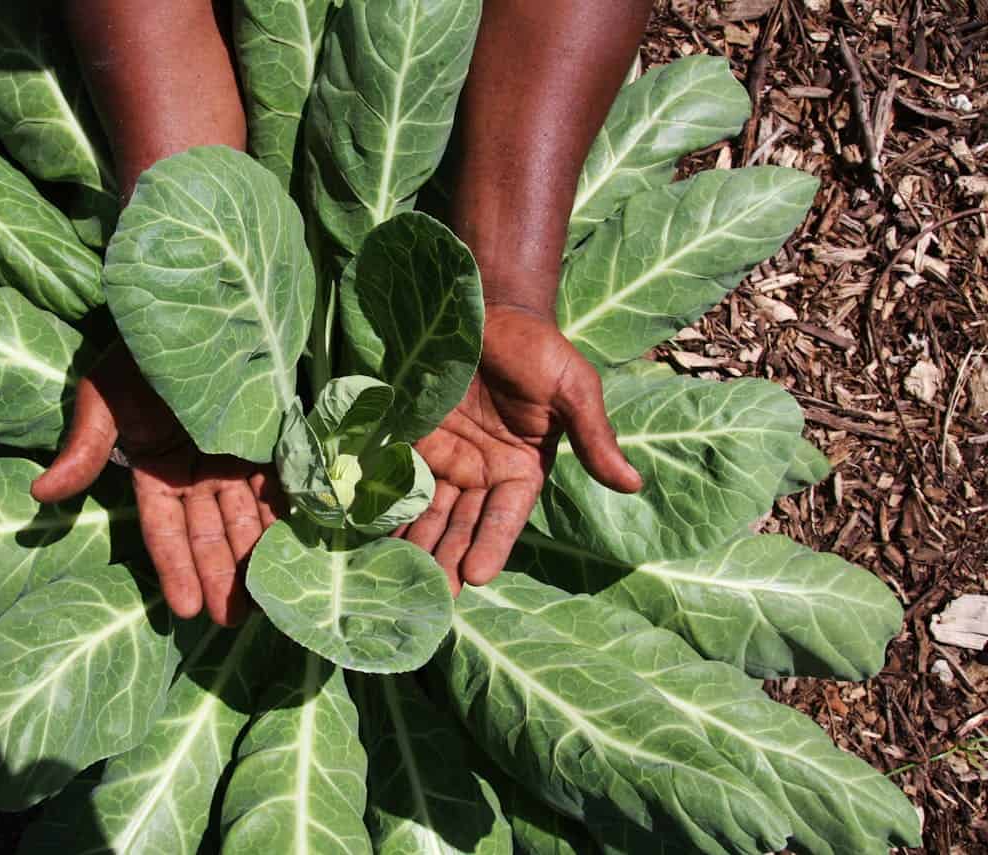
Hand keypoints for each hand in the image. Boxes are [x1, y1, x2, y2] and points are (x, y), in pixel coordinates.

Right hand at [31, 346, 282, 626]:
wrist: (191, 303)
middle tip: (236, 619)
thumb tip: (41, 494)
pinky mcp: (269, 436)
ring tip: (269, 597)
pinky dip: (288, 513)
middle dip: (222, 575)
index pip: (164, 530)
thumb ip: (82, 449)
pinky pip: (280, 481)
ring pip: (247, 515)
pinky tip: (300, 545)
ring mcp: (234, 454)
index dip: (175, 569)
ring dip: (256, 555)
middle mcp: (196, 469)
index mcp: (154, 467)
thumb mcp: (104, 398)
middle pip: (211, 532)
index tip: (186, 610)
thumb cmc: (139, 349)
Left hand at [401, 305, 641, 591]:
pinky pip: (399, 477)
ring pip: (428, 510)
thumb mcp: (573, 390)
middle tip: (431, 594)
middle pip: (462, 524)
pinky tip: (372, 531)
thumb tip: (633, 484)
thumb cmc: (538, 349)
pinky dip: (387, 504)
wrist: (489, 310)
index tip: (476, 576)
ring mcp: (446, 459)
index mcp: (522, 470)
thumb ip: (594, 438)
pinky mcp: (414, 439)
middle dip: (447, 558)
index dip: (491, 545)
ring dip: (416, 542)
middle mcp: (482, 473)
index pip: (505, 518)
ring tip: (399, 574)